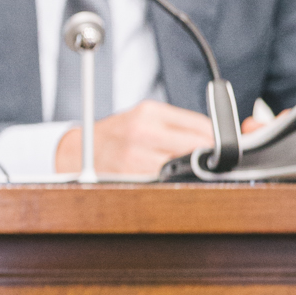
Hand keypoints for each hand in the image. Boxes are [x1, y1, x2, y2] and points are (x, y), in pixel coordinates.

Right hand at [55, 100, 213, 175]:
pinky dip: (172, 181)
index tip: (217, 146)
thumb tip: (214, 139)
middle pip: (198, 146)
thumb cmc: (116, 136)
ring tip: (180, 169)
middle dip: (206, 155)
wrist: (77, 152)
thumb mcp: (145, 117)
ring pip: (185, 167)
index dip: (215, 139)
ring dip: (190, 170)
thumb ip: (178, 125)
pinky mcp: (132, 177)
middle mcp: (142, 131)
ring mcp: (136, 156)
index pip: (202, 126)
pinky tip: (165, 178)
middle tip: (205, 161)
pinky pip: (167, 182)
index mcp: (150, 112)